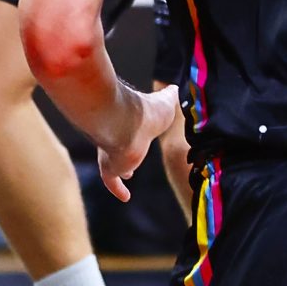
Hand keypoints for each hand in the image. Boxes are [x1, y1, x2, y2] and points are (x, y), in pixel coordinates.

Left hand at [99, 84, 181, 201]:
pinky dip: (118, 189)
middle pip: (118, 146)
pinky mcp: (110, 168)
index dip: (133, 133)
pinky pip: (112, 182)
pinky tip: (125, 197)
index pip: (130, 127)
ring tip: (126, 177)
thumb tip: (176, 87)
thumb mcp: (165, 101)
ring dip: (119, 169)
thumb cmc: (145, 110)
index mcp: (130, 121)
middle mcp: (117, 137)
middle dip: (123, 151)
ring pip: (112, 164)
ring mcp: (111, 153)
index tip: (137, 139)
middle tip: (127, 160)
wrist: (125, 122)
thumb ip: (169, 96)